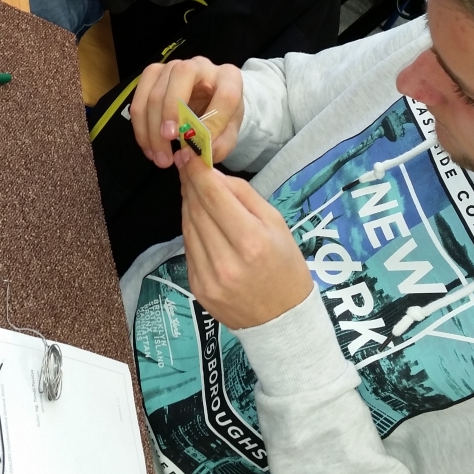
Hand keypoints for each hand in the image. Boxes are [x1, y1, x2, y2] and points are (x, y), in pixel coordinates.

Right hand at [131, 56, 244, 167]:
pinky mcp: (152, 74)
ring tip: (159, 157)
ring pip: (156, 90)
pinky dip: (141, 126)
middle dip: (172, 110)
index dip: (214, 122)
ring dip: (153, 128)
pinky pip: (139, 98)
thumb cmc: (220, 117)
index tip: (199, 148)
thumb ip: (218, 146)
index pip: (226, 95)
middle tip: (169, 141)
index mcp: (229, 77)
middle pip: (182, 75)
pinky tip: (148, 147)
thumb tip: (191, 155)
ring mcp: (173, 66)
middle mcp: (201, 65)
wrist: (207, 103)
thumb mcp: (228, 134)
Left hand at [180, 158, 311, 330]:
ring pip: (187, 227)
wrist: (282, 320)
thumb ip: (243, 195)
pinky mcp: (197, 288)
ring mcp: (208, 277)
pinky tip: (198, 217)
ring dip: (188, 203)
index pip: (214, 197)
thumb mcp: (276, 223)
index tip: (188, 153)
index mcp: (251, 242)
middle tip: (188, 163)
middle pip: (197, 209)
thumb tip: (214, 174)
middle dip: (190, 183)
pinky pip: (188, 247)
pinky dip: (190, 227)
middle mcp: (226, 261)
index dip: (197, 172)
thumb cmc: (286, 267)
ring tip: (194, 188)